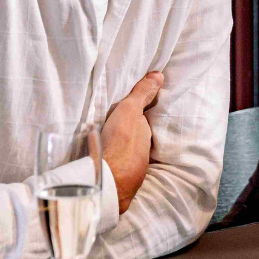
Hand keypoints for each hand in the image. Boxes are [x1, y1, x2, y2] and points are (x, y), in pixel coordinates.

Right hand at [103, 71, 162, 212]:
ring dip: (116, 153)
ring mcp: (131, 171)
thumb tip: (159, 75)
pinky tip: (99, 165)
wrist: (109, 179)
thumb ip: (142, 94)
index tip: (125, 116)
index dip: (134, 120)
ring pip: (124, 158)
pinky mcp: (117, 183)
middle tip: (111, 131)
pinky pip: (113, 170)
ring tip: (103, 148)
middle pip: (133, 142)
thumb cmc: (120, 142)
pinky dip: (108, 166)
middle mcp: (141, 155)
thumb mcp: (130, 111)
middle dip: (125, 137)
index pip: (141, 126)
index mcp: (145, 137)